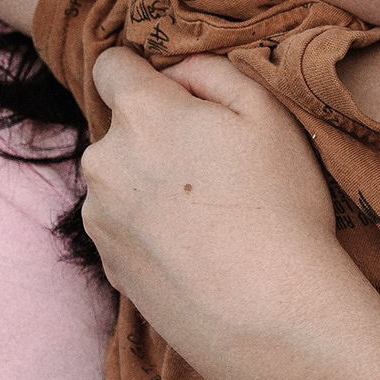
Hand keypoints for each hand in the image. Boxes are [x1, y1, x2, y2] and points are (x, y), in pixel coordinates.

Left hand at [78, 48, 361, 379]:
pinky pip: (123, 227)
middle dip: (155, 135)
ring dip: (149, 185)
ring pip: (119, 180)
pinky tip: (196, 251)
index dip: (144, 72)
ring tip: (209, 218)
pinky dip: (149, 230)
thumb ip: (211, 72)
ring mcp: (99, 218)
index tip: (179, 96)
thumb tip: (177, 74)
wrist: (270, 315)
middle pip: (120, 128)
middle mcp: (104, 161)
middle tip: (214, 167)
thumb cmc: (279, 206)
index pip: (112, 64)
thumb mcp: (267, 114)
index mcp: (140, 113)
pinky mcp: (106, 265)